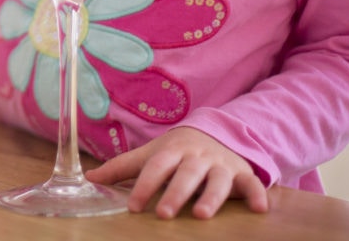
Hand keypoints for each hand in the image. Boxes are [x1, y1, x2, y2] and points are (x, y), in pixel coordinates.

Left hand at [84, 127, 269, 218]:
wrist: (217, 133)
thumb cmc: (178, 150)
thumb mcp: (151, 153)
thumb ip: (122, 167)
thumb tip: (89, 179)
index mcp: (172, 150)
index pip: (156, 166)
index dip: (144, 185)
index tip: (133, 206)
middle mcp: (196, 156)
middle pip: (185, 174)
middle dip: (175, 193)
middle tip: (164, 213)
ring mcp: (221, 164)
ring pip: (217, 180)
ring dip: (211, 197)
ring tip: (201, 215)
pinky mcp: (242, 174)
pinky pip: (252, 183)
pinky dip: (257, 194)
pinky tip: (260, 209)